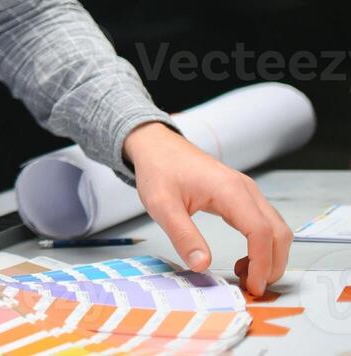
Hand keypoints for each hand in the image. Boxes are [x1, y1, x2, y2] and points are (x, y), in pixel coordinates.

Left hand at [124, 122, 292, 294]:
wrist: (157, 146)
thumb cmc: (159, 169)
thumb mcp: (161, 205)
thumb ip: (182, 235)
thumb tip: (202, 265)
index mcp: (229, 190)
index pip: (261, 232)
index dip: (262, 263)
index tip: (251, 286)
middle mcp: (246, 190)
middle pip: (278, 233)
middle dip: (272, 265)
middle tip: (252, 288)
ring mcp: (247, 192)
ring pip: (276, 229)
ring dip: (270, 256)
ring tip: (244, 275)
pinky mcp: (242, 197)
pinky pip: (265, 225)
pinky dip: (263, 246)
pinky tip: (244, 260)